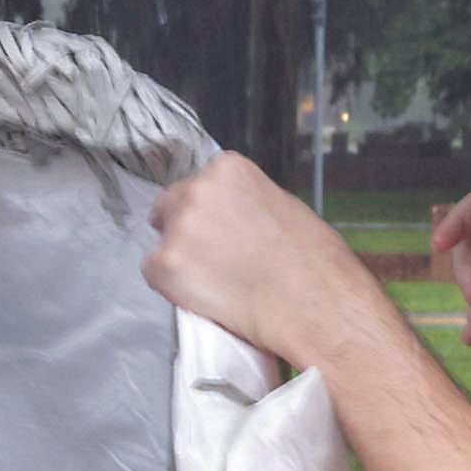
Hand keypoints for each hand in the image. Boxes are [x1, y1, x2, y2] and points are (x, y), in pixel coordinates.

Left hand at [145, 154, 401, 375]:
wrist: (313, 303)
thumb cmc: (313, 258)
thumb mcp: (280, 206)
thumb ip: (243, 203)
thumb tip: (229, 217)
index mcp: (227, 168)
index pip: (198, 185)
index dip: (207, 212)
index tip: (221, 232)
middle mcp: (196, 189)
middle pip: (171, 207)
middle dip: (184, 229)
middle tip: (210, 259)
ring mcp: (178, 227)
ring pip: (163, 243)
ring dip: (180, 260)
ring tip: (215, 283)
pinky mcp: (164, 266)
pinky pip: (156, 275)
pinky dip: (174, 288)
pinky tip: (205, 297)